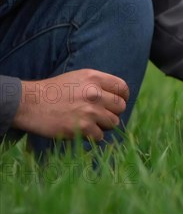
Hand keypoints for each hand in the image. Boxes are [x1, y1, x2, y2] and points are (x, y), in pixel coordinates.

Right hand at [12, 69, 128, 140]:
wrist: (29, 103)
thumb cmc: (54, 91)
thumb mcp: (78, 78)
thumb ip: (99, 84)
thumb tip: (119, 96)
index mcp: (94, 77)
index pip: (122, 88)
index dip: (122, 97)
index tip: (116, 103)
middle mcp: (94, 93)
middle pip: (121, 107)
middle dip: (112, 112)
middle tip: (100, 115)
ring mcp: (89, 111)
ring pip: (113, 123)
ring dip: (103, 125)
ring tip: (89, 122)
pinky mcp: (82, 127)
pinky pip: (100, 136)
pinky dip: (93, 136)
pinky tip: (81, 130)